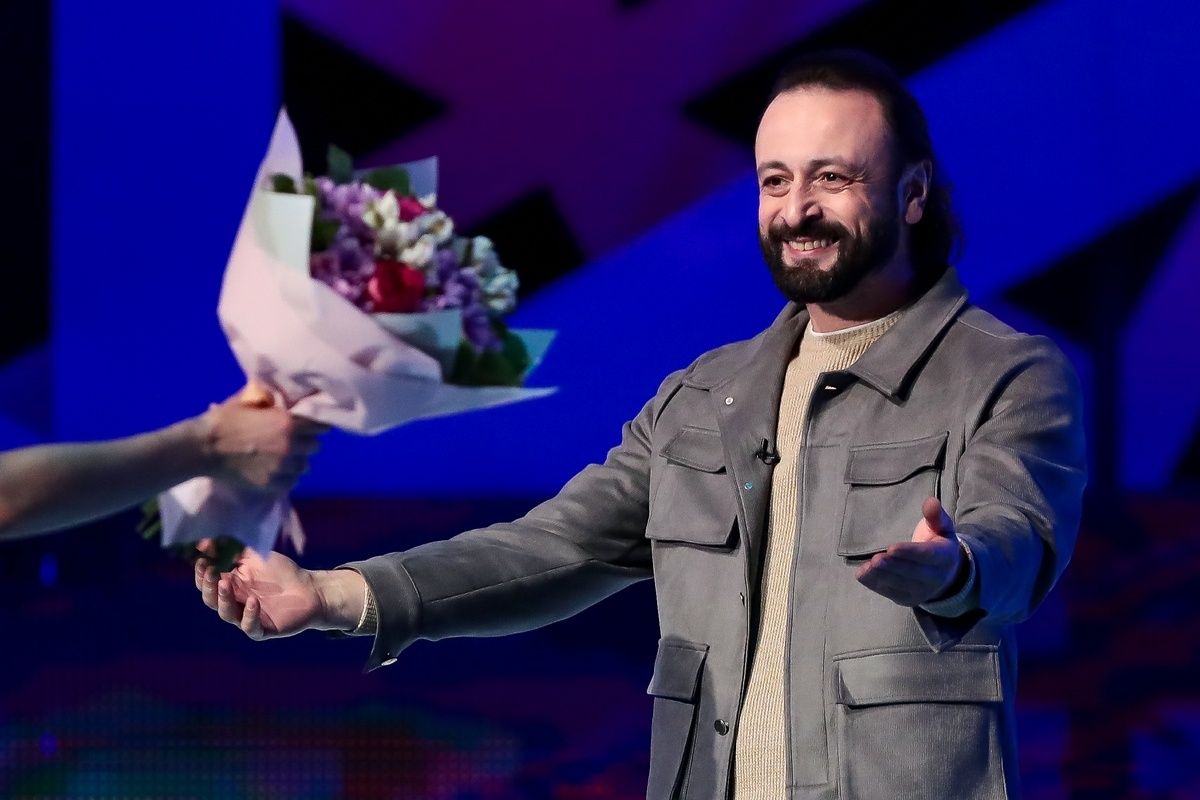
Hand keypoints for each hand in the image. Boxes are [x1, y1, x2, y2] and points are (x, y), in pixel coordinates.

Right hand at [195, 543, 323, 638]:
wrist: (311, 589)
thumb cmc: (281, 572)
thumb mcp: (256, 556)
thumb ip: (233, 549)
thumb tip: (204, 540)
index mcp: (230, 586)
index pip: (207, 584)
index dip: (202, 574)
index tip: (201, 560)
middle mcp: (235, 604)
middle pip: (211, 600)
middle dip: (208, 586)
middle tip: (211, 573)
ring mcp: (247, 618)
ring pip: (227, 614)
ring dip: (224, 599)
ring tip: (225, 583)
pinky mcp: (264, 630)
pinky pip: (251, 627)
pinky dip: (249, 616)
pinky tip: (253, 601)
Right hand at [201, 381, 327, 491]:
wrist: (202, 448)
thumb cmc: (224, 420)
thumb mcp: (249, 402)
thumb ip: (271, 400)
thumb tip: (281, 396)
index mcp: (287, 423)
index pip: (319, 426)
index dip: (316, 425)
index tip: (311, 426)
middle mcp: (290, 446)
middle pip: (314, 447)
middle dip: (306, 442)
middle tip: (293, 441)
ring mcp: (282, 468)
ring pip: (304, 466)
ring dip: (297, 461)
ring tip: (284, 458)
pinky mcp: (272, 484)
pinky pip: (292, 482)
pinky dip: (287, 477)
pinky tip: (276, 471)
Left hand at [855, 497, 966, 605]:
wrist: (946, 575)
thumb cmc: (939, 544)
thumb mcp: (942, 528)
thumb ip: (935, 516)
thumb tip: (930, 501)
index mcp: (945, 558)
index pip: (927, 556)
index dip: (910, 552)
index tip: (892, 547)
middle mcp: (935, 579)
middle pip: (912, 573)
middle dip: (893, 566)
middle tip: (876, 559)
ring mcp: (921, 592)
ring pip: (900, 585)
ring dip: (882, 576)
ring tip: (866, 567)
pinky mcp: (907, 599)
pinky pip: (890, 592)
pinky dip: (875, 584)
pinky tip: (863, 575)